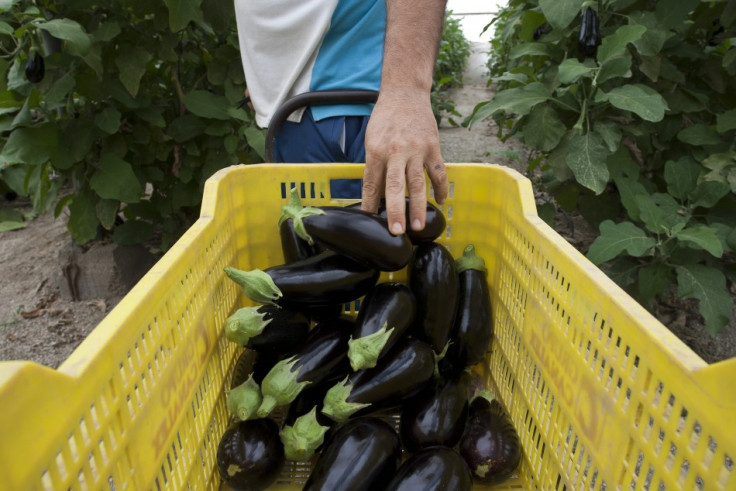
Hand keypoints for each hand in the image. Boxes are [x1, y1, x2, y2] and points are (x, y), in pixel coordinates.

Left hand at [361, 87, 447, 234]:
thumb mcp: (371, 140)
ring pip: (418, 183)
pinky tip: (439, 202)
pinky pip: (438, 173)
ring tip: (418, 226)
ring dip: (418, 206)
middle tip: (397, 231)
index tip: (369, 221)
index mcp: (377, 151)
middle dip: (396, 210)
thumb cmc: (385, 119)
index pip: (372, 183)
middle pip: (396, 185)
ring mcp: (417, 150)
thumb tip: (376, 195)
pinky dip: (440, 188)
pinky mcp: (433, 147)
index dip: (370, 204)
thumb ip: (375, 166)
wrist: (405, 93)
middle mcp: (397, 151)